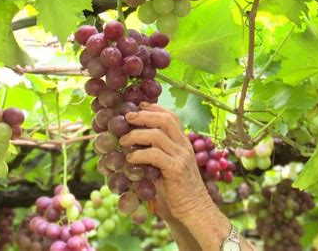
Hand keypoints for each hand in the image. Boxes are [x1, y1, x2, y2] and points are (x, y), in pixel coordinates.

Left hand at [119, 102, 213, 220]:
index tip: (137, 107)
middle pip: (165, 119)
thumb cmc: (177, 192)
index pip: (171, 116)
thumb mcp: (166, 168)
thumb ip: (155, 156)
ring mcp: (181, 157)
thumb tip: (130, 147)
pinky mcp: (176, 169)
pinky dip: (139, 154)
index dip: (154, 108)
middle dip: (143, 115)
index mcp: (183, 143)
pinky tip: (130, 160)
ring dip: (136, 135)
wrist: (194, 210)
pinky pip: (155, 155)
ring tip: (123, 141)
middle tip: (126, 118)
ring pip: (158, 134)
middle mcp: (184, 146)